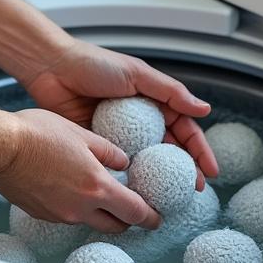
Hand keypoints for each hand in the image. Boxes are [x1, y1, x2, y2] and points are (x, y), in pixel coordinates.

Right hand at [0, 108, 159, 232]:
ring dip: (99, 212)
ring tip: (95, 193)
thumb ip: (107, 150)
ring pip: (89, 221)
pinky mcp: (41, 214)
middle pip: (115, 225)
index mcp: (97, 187)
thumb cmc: (37, 134)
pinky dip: (74, 207)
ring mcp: (59, 214)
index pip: (134, 212)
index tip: (156, 217)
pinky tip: (66, 187)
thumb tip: (123, 160)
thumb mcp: (81, 134)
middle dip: (127, 219)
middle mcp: (80, 207)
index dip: (150, 217)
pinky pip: (66, 215)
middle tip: (130, 208)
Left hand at [22, 39, 218, 187]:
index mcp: (152, 103)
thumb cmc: (94, 64)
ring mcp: (120, 135)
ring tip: (168, 198)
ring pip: (144, 162)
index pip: (184, 129)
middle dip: (183, 171)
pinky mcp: (99, 145)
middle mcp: (139, 121)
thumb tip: (204, 109)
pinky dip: (128, 179)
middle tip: (193, 192)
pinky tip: (135, 193)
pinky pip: (117, 166)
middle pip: (168, 151)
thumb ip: (170, 92)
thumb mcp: (137, 74)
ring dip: (157, 180)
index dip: (199, 150)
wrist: (52, 68)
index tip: (210, 171)